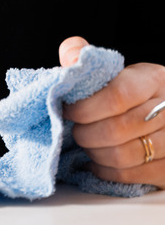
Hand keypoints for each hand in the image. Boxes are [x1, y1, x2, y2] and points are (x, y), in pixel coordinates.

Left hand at [60, 36, 164, 187]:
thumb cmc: (136, 96)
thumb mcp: (120, 74)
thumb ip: (89, 64)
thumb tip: (70, 49)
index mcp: (155, 80)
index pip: (117, 96)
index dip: (85, 108)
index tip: (68, 111)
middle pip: (116, 130)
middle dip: (85, 134)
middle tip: (76, 131)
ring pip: (122, 156)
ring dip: (94, 153)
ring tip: (89, 145)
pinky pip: (129, 175)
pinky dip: (105, 171)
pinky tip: (98, 162)